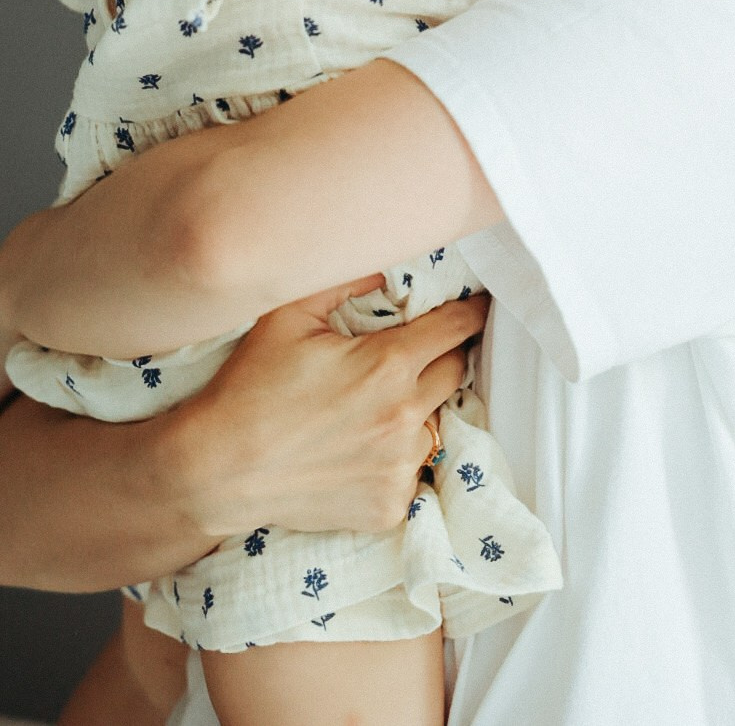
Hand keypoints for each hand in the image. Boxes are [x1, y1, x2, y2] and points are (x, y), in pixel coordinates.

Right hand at [173, 286, 488, 539]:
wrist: (216, 471)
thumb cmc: (250, 388)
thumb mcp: (288, 317)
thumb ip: (343, 282)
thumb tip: (385, 266)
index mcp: (388, 365)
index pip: (457, 327)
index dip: (470, 311)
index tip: (478, 304)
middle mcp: (405, 417)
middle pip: (456, 371)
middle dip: (445, 355)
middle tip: (419, 350)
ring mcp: (399, 466)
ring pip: (436, 423)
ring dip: (421, 408)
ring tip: (380, 403)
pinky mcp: (388, 506)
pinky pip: (412, 471)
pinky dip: (397, 456)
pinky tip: (363, 447)